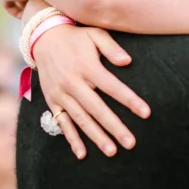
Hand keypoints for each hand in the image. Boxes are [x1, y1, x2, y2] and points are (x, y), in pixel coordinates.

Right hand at [34, 24, 150, 158]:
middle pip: (97, 109)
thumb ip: (112, 48)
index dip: (129, 100)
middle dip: (115, 127)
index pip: (112, 87)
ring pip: (81, 119)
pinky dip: (71, 139)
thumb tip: (127, 61)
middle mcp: (73, 83)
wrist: (43, 37)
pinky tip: (82, 154)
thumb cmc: (76, 37)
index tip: (146, 113)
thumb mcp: (95, 34)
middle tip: (131, 143)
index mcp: (87, 67)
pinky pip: (62, 123)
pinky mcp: (52, 100)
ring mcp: (61, 94)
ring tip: (112, 151)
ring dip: (96, 137)